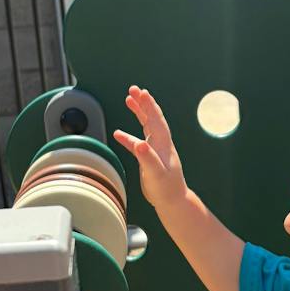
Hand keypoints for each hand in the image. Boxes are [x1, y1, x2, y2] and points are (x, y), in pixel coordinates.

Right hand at [112, 86, 187, 215]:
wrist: (171, 201)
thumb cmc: (166, 189)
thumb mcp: (156, 173)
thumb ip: (148, 158)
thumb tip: (139, 143)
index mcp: (163, 144)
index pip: (156, 120)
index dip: (149, 106)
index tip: (141, 92)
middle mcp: (161, 144)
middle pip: (152, 118)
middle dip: (143, 103)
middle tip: (133, 89)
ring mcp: (155, 150)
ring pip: (146, 126)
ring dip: (138, 113)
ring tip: (128, 100)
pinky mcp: (148, 159)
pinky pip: (137, 142)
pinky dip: (128, 137)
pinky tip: (118, 134)